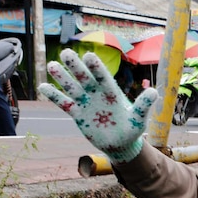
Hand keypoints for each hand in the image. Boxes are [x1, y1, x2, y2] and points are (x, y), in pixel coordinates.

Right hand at [39, 49, 157, 162]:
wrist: (120, 144)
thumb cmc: (131, 130)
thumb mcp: (139, 119)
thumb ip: (143, 105)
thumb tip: (154, 92)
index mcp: (112, 93)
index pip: (102, 77)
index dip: (96, 68)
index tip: (88, 56)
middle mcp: (97, 94)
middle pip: (85, 78)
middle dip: (76, 67)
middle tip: (66, 53)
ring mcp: (86, 103)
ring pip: (73, 88)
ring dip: (62, 78)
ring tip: (52, 65)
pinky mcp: (78, 114)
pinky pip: (65, 103)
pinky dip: (54, 96)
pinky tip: (43, 87)